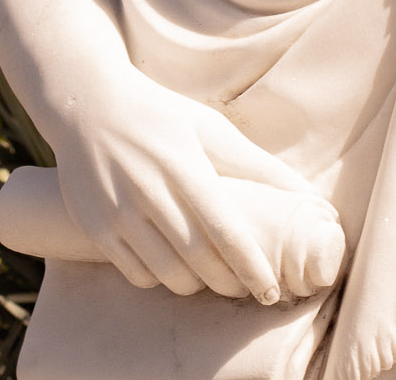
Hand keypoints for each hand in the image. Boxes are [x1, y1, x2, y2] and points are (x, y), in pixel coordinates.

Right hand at [52, 65, 344, 302]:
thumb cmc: (161, 116)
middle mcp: (148, 192)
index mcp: (183, 165)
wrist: (88, 106)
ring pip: (168, 276)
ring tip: (214, 277)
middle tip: (250, 288)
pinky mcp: (94, 228)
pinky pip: (137, 275)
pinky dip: (161, 279)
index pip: (225, 230)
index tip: (273, 289)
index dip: (252, 267)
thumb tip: (307, 194)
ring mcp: (117, 213)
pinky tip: (174, 266)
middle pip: (199, 261)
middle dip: (231, 283)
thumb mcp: (210, 128)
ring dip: (198, 286)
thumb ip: (256, 164)